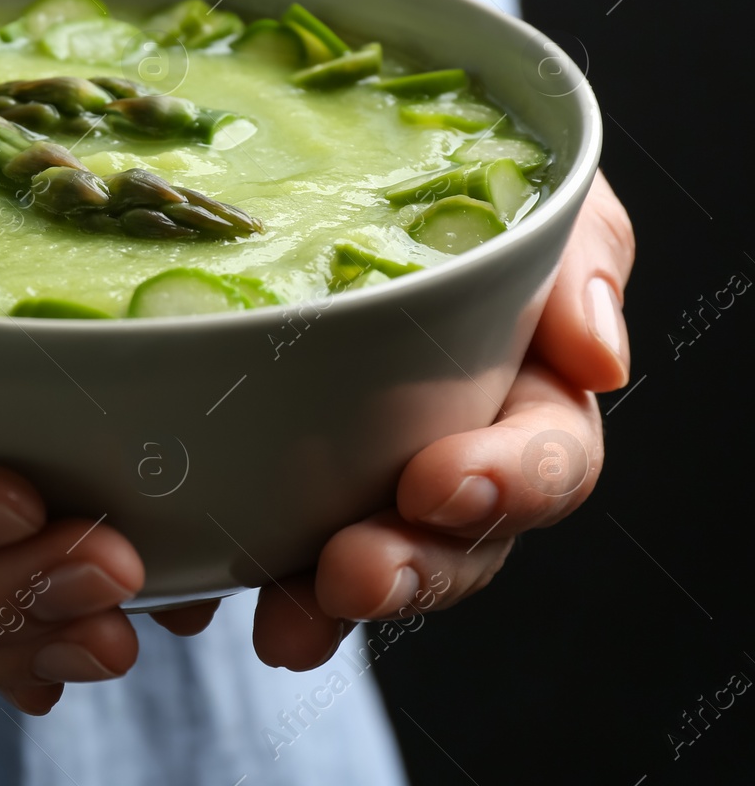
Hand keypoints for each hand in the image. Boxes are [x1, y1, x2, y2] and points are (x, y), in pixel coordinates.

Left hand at [234, 172, 633, 665]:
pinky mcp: (263, 483)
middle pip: (455, 543)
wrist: (309, 158)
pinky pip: (247, 547)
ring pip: (359, 567)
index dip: (507, 485)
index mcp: (523, 392)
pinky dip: (220, 580)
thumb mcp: (531, 188)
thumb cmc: (439, 173)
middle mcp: (445, 452)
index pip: (546, 461)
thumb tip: (599, 356)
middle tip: (353, 575)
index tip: (436, 485)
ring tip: (284, 626)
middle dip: (413, 570)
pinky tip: (186, 598)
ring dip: (323, 605)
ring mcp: (355, 477)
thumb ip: (581, 253)